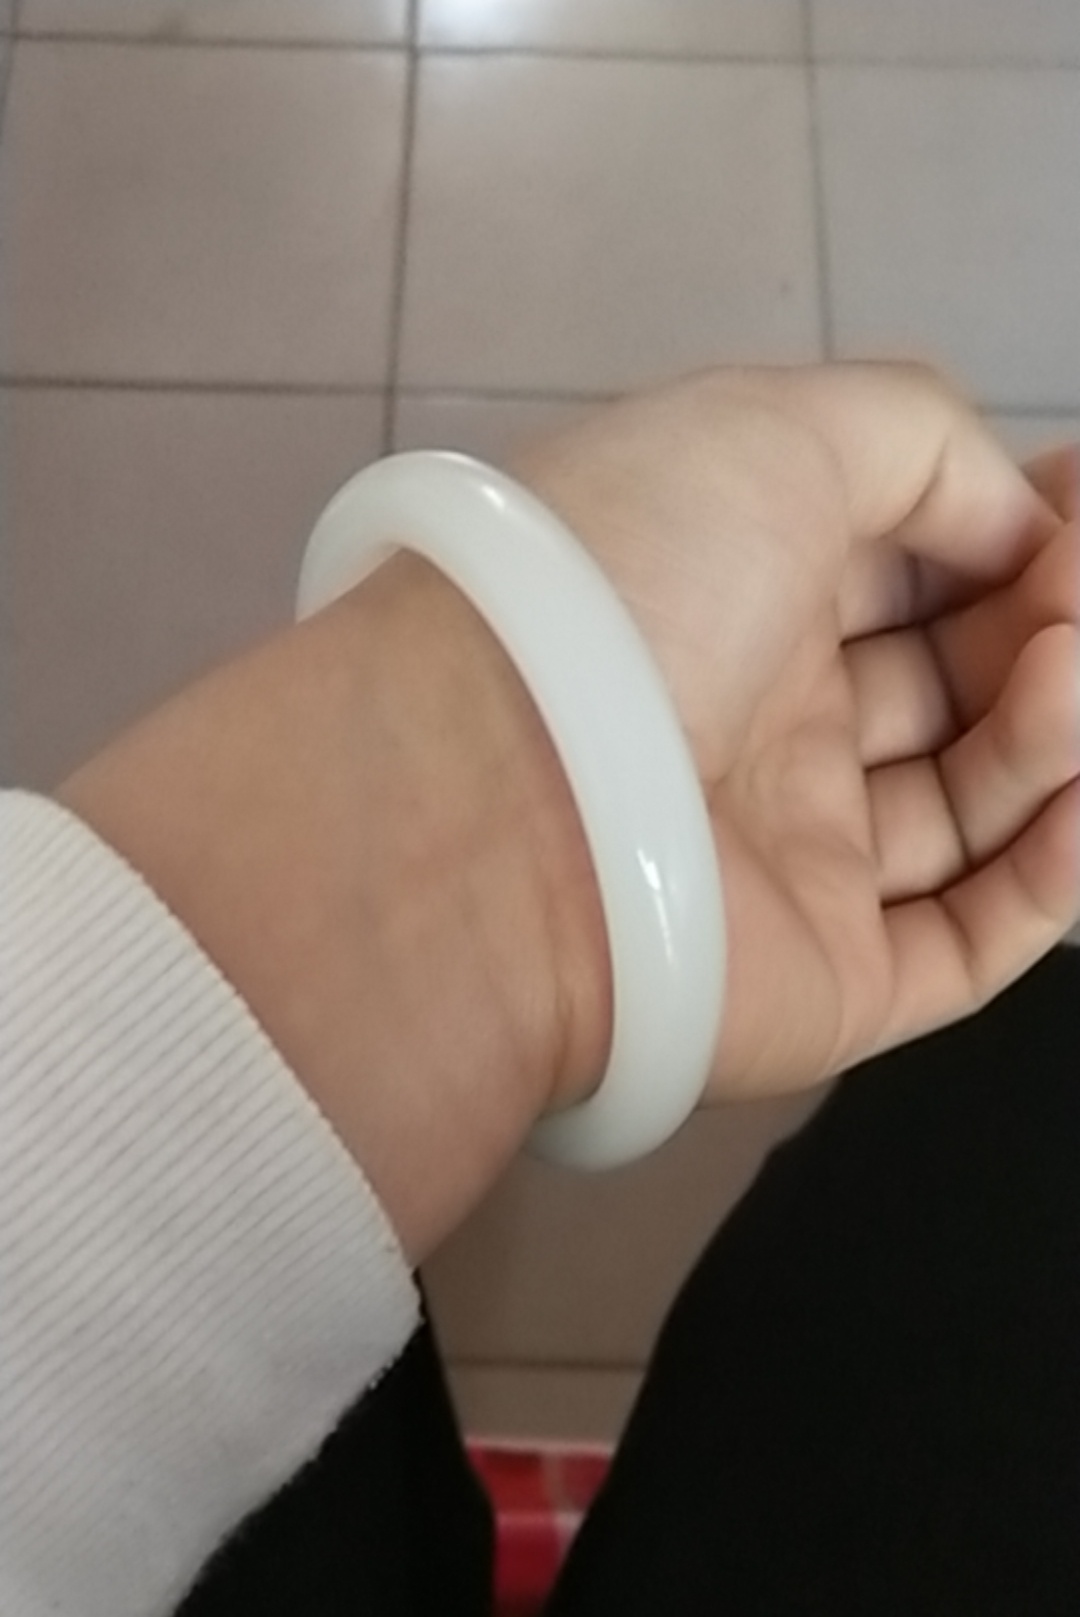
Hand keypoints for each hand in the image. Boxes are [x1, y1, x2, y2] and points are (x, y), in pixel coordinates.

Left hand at [515, 362, 1079, 1100]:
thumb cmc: (629, 592)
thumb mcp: (769, 434)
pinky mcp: (831, 983)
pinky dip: (1050, 874)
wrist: (505, 805)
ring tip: (1069, 678)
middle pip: (956, 679)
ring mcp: (798, 859)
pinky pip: (972, 938)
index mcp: (738, 590)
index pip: (910, 563)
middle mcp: (766, 723)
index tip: (1078, 513)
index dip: (1011, 535)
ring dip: (1054, 732)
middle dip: (1045, 628)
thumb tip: (1014, 510)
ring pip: (976, 802)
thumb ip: (918, 440)